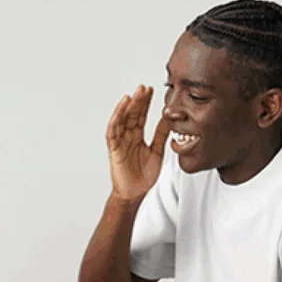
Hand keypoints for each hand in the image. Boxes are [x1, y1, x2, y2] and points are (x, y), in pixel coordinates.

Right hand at [106, 84, 169, 202]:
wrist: (135, 194)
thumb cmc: (143, 176)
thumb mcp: (157, 151)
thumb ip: (161, 135)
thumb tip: (168, 119)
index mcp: (137, 137)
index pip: (141, 116)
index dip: (146, 103)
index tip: (153, 90)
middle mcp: (127, 137)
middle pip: (132, 114)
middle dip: (138, 100)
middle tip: (145, 87)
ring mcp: (120, 142)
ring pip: (122, 119)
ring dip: (128, 106)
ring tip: (135, 93)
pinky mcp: (114, 149)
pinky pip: (113, 131)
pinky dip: (116, 118)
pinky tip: (122, 107)